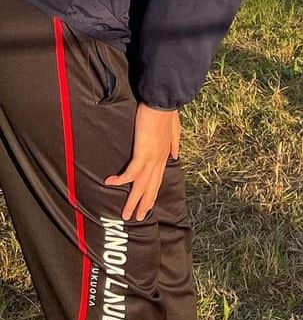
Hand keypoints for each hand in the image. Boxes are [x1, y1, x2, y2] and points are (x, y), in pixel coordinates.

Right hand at [104, 104, 179, 220]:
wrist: (164, 102)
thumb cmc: (165, 112)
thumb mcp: (174, 129)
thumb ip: (174, 142)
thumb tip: (176, 154)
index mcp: (164, 155)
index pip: (158, 178)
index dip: (153, 192)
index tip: (148, 204)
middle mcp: (159, 159)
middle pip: (151, 187)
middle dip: (144, 203)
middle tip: (137, 217)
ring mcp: (152, 158)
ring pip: (142, 185)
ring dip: (133, 200)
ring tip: (126, 214)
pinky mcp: (143, 153)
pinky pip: (131, 171)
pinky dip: (121, 179)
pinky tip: (110, 183)